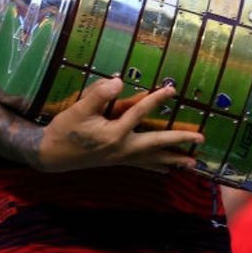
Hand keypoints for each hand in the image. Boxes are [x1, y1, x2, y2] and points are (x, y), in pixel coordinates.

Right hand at [38, 78, 203, 172]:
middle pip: (156, 143)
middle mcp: (122, 148)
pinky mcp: (116, 161)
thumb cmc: (65, 130)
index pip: (139, 114)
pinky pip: (142, 165)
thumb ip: (98, 95)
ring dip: (172, 159)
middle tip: (200, 139)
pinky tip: (167, 170)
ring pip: (152, 159)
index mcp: (114, 134)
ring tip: (192, 163)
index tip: (172, 90)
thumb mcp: (78, 109)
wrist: (51, 155)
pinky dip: (156, 166)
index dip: (156, 100)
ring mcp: (120, 157)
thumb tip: (119, 82)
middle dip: (178, 140)